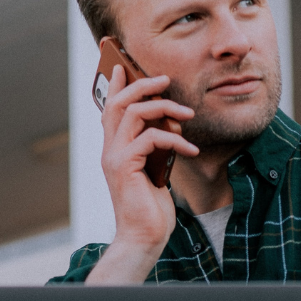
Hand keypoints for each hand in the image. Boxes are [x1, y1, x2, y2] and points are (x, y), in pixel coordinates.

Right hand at [86, 65, 198, 284]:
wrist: (145, 236)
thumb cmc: (152, 208)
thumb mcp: (155, 171)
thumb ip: (154, 149)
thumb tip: (169, 126)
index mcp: (114, 149)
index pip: (110, 108)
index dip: (117, 84)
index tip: (124, 63)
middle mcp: (110, 150)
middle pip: (118, 102)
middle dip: (142, 84)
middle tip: (165, 79)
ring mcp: (115, 157)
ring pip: (134, 113)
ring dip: (165, 108)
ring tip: (188, 114)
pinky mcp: (125, 166)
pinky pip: (151, 137)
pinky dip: (174, 138)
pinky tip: (190, 149)